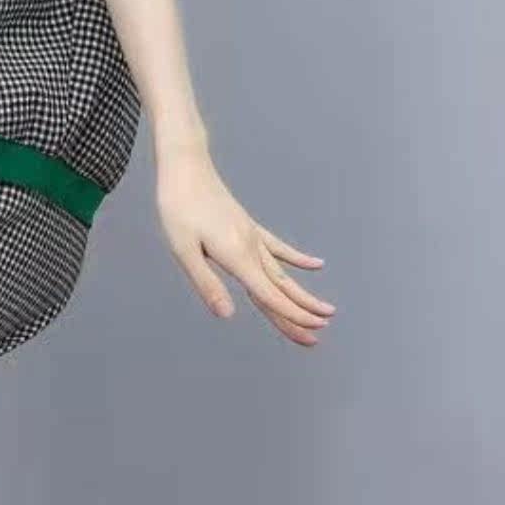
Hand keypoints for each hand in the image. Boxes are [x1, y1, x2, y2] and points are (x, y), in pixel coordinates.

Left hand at [155, 143, 333, 348]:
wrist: (186, 166)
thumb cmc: (178, 207)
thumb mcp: (183, 249)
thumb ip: (207, 283)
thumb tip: (228, 315)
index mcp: (236, 256)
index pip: (268, 295)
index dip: (290, 317)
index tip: (312, 332)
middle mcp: (251, 248)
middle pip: (280, 289)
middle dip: (300, 314)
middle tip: (319, 337)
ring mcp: (253, 237)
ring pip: (283, 273)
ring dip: (303, 295)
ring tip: (325, 311)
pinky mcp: (249, 227)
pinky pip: (279, 248)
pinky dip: (298, 259)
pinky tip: (317, 266)